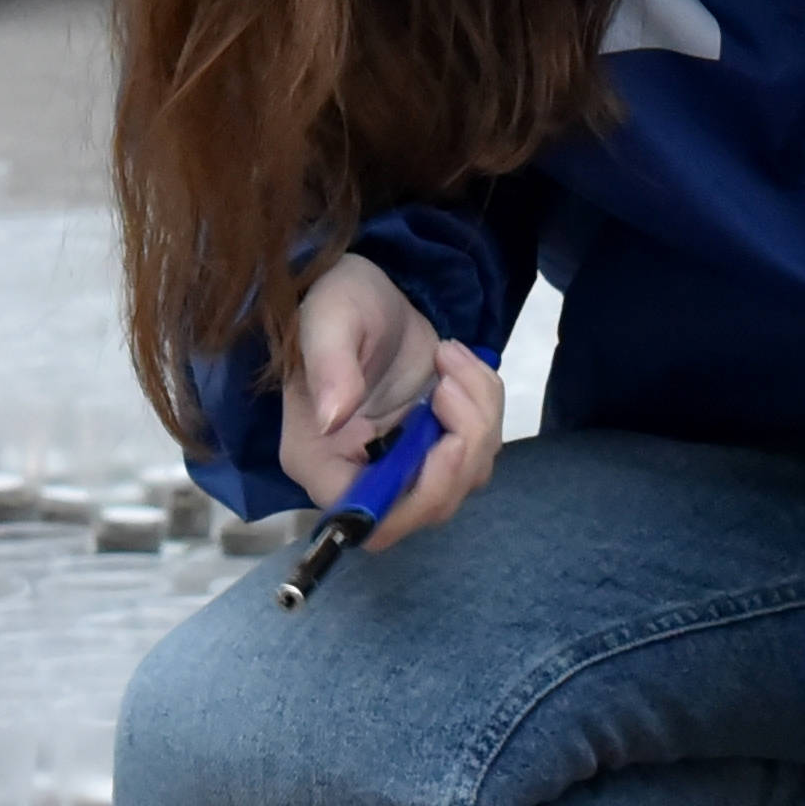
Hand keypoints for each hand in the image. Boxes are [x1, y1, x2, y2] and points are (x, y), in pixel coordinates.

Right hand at [278, 249, 500, 545]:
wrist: (368, 286)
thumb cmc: (335, 299)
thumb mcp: (329, 320)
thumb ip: (332, 367)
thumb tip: (334, 419)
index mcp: (319, 461)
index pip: (369, 519)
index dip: (419, 496)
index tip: (447, 442)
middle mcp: (358, 474)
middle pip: (428, 506)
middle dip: (463, 448)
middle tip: (453, 381)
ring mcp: (401, 463)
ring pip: (464, 477)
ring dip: (479, 417)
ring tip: (451, 359)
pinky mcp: (434, 444)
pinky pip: (479, 449)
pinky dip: (485, 405)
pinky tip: (459, 365)